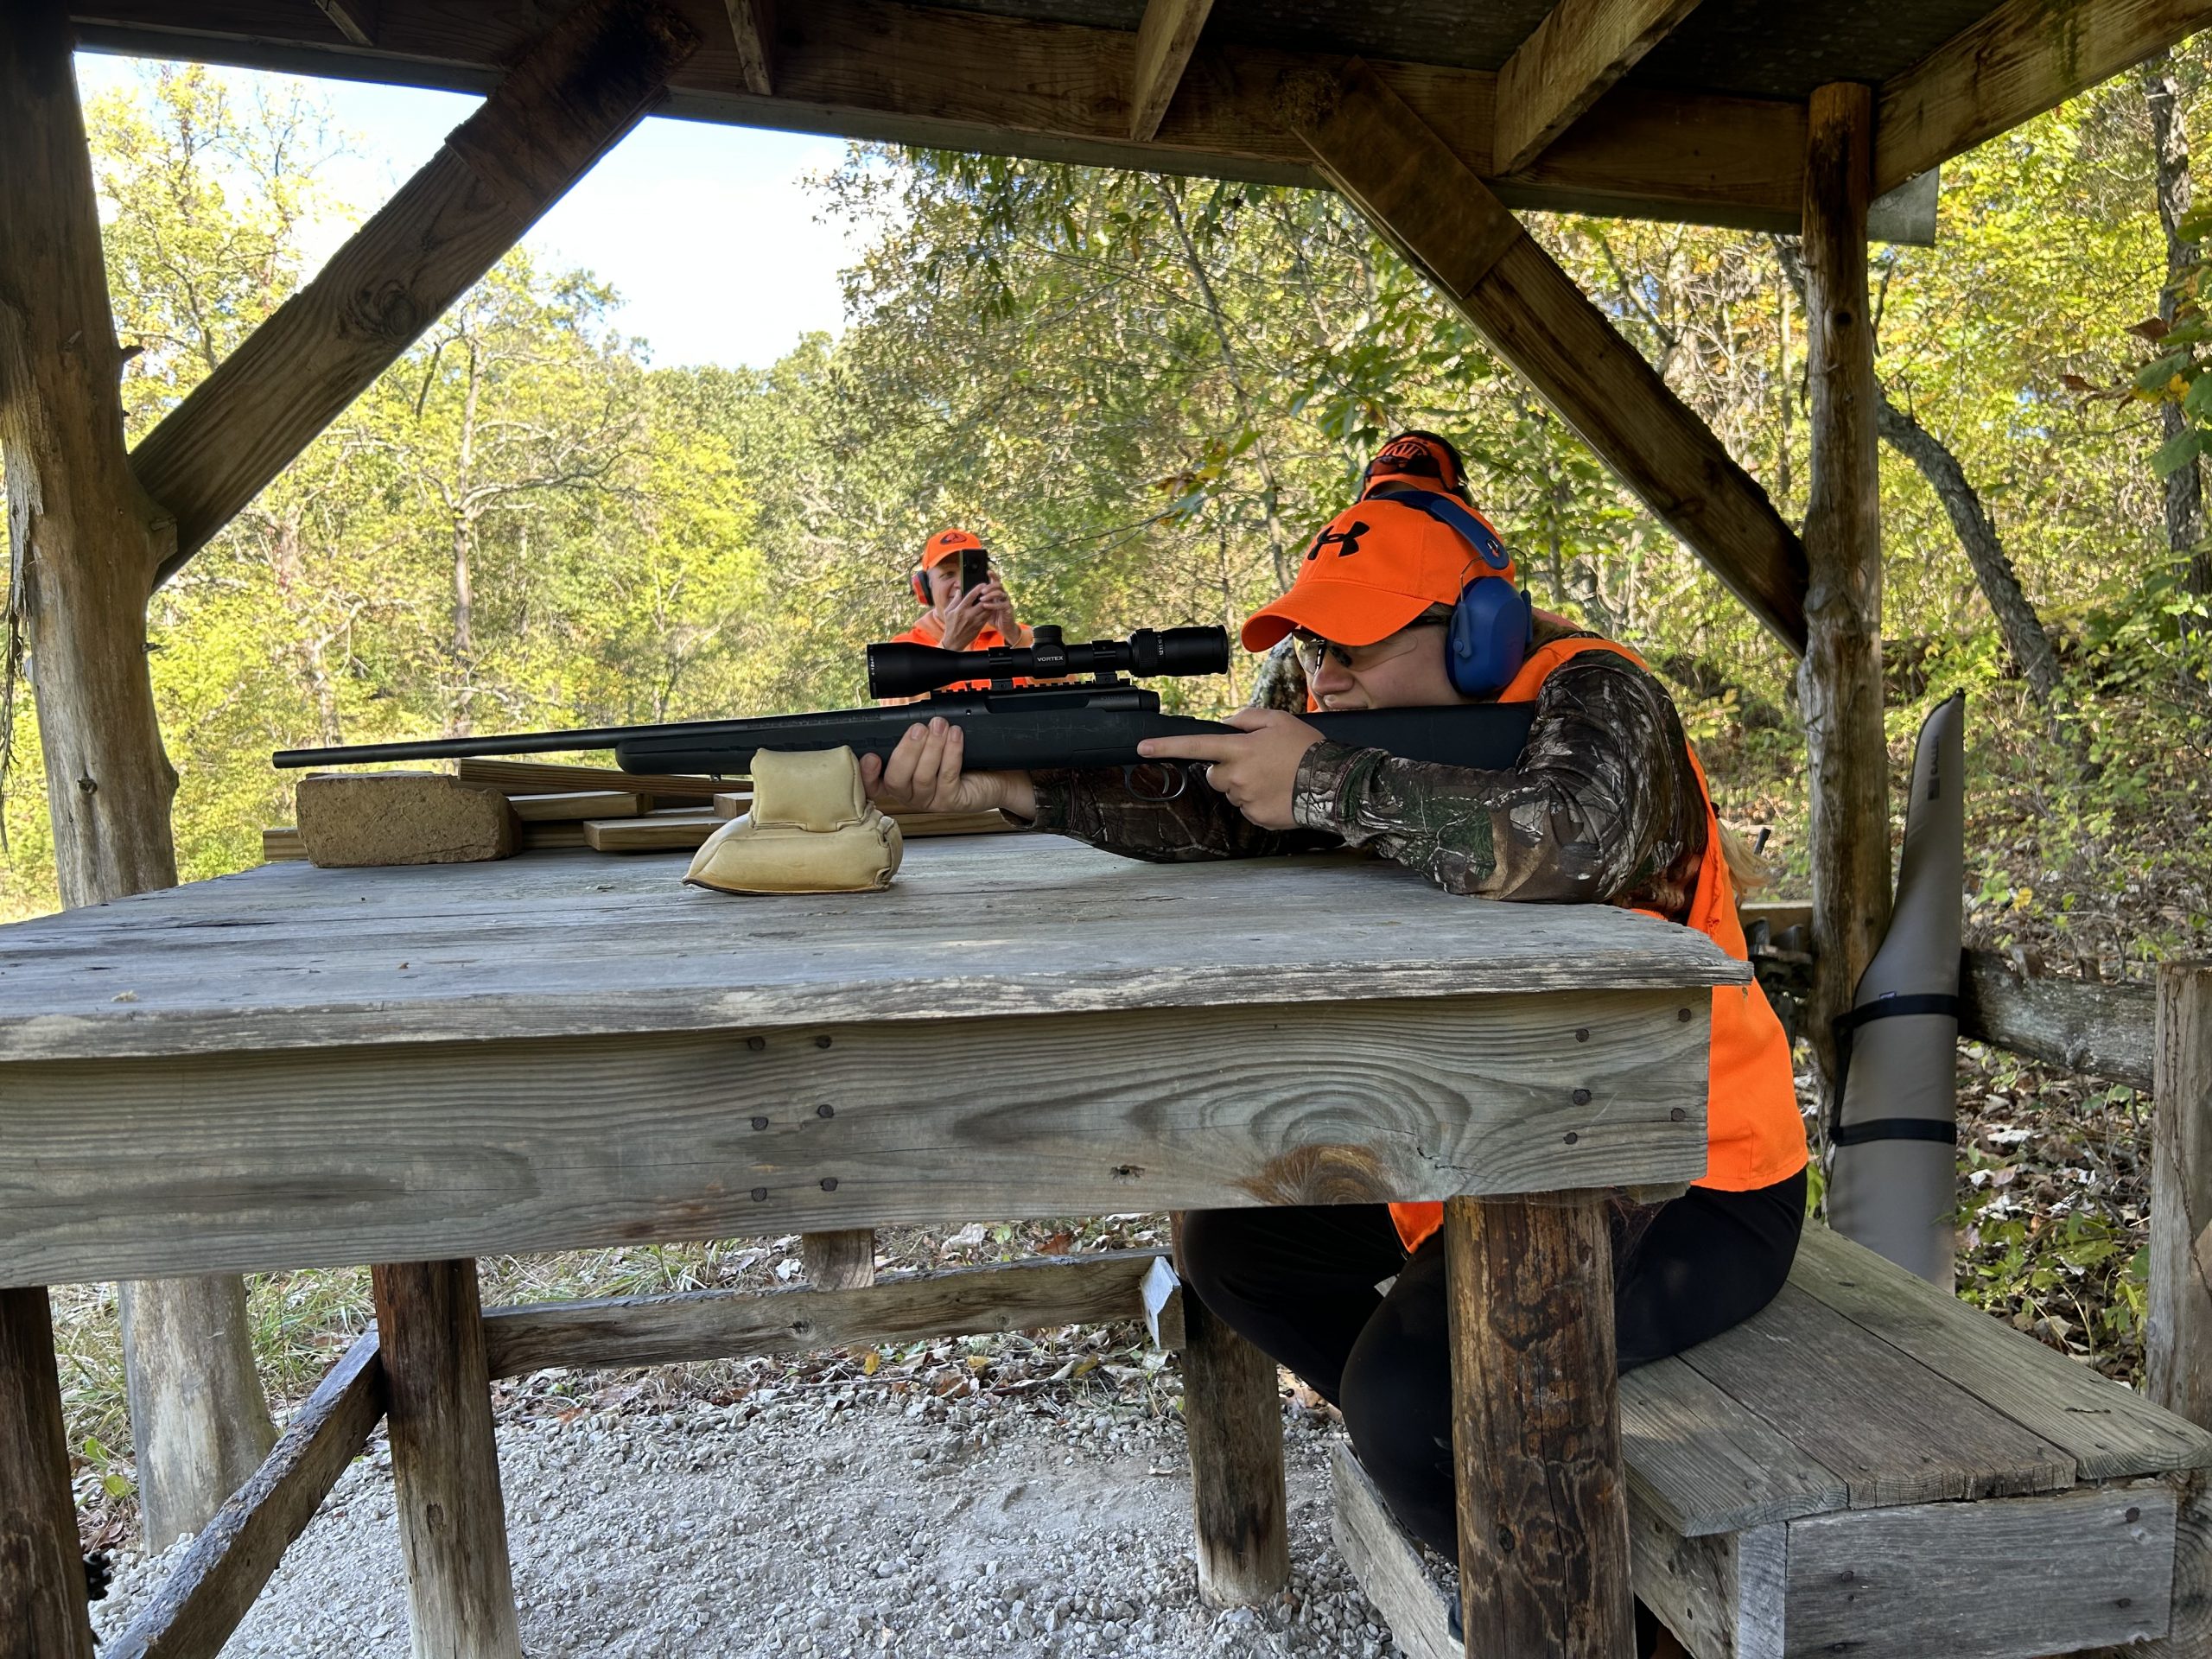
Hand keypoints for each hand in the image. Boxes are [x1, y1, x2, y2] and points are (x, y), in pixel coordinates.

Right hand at [860, 718, 1037, 818]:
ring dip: (931, 748)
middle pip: (896, 780)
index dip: (868, 774)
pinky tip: (954, 736)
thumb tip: (908, 720)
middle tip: (918, 729)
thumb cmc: (957, 762)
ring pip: (922, 777)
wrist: (990, 778)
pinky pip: (947, 776)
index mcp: (899, 782)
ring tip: (939, 726)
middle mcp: (911, 795)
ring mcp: (931, 801)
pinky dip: (951, 752)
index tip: (872, 756)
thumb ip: (915, 740)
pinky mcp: (952, 801)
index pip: (875, 784)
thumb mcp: (930, 749)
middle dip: (906, 751)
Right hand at [937, 581, 1010, 651]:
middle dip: (987, 595)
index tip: (983, 584)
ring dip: (990, 603)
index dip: (978, 589)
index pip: (971, 596)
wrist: (954, 640)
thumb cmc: (950, 625)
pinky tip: (991, 606)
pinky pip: (987, 617)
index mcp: (960, 610)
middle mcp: (969, 615)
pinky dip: (990, 611)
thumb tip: (959, 590)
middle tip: (990, 590)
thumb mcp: (948, 611)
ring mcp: (975, 621)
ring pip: (986, 610)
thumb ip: (954, 600)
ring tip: (992, 597)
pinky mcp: (979, 626)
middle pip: (982, 602)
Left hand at [1136, 707, 1322, 829]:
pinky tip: (1279, 792)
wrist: (1333, 783)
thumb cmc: (1307, 749)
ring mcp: (1246, 799)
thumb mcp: (1278, 719)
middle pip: (1214, 775)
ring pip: (1232, 792)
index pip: (1195, 746)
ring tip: (1274, 777)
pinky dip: (1258, 801)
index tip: (1142, 748)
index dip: (1166, 747)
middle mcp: (1238, 775)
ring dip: (1245, 785)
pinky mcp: (1257, 817)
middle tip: (1256, 763)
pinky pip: (1247, 808)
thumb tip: (1228, 725)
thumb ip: (1246, 718)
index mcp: (1240, 749)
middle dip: (1226, 769)